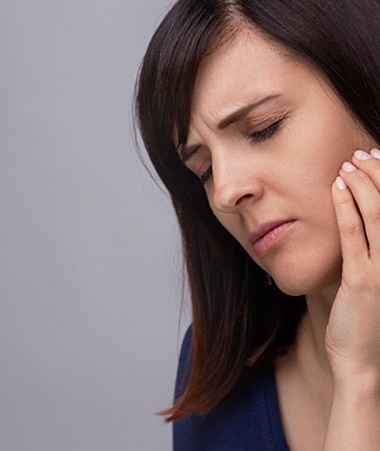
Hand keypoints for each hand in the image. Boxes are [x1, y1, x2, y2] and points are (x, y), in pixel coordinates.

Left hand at [327, 148, 379, 378]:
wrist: (363, 360)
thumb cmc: (367, 320)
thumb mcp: (375, 280)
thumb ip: (371, 250)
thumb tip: (357, 216)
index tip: (376, 158)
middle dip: (378, 172)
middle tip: (361, 155)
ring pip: (377, 213)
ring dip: (361, 183)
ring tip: (347, 165)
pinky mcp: (363, 280)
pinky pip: (354, 234)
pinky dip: (345, 207)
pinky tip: (336, 188)